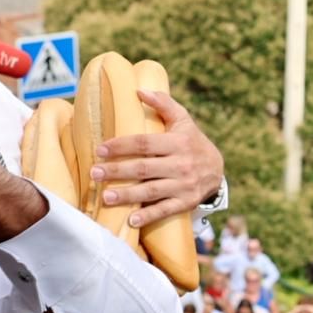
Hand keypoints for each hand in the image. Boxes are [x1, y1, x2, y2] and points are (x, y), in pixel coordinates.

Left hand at [91, 89, 224, 226]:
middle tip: (94, 173)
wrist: (218, 170)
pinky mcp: (185, 203)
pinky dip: (148, 216)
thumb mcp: (183, 120)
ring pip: (151, 191)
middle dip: (117, 171)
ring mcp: (184, 185)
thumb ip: (163, 103)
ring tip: (105, 197)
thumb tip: (139, 91)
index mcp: (178, 142)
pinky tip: (131, 221)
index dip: (122, 146)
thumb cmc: (192, 141)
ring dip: (127, 195)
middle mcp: (181, 164)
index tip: (100, 149)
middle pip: (144, 168)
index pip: (145, 143)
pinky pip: (165, 210)